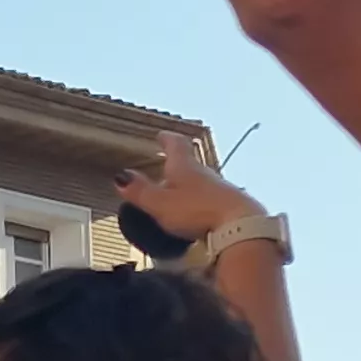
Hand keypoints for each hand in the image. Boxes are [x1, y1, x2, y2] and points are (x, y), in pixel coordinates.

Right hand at [116, 128, 264, 250]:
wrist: (239, 225)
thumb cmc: (197, 211)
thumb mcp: (160, 203)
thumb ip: (140, 191)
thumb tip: (121, 176)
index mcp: (184, 167)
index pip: (176, 146)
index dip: (167, 140)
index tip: (162, 135)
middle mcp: (203, 173)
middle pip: (189, 163)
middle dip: (176, 164)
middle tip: (164, 167)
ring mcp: (218, 189)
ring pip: (199, 181)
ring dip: (186, 184)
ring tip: (174, 194)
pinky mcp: (228, 206)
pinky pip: (208, 199)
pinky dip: (197, 201)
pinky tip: (193, 213)